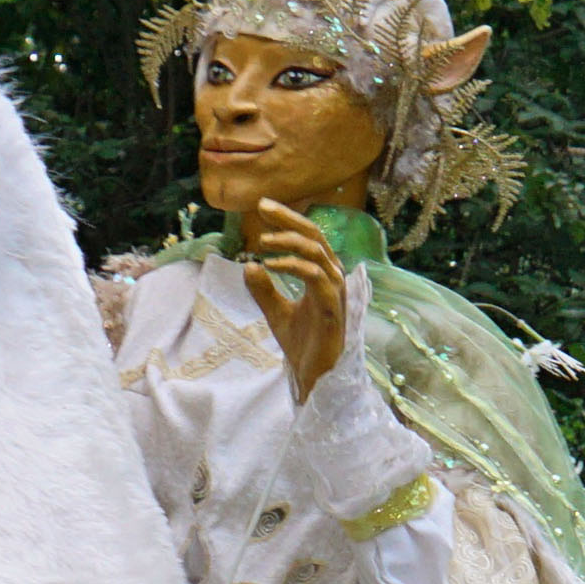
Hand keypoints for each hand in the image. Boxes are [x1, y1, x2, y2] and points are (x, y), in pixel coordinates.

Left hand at [241, 198, 347, 392]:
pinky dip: (293, 266)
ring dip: (289, 241)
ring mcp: (335, 292)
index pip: (309, 237)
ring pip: (317, 252)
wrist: (313, 376)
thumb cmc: (302, 344)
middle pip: (315, 236)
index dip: (288, 220)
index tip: (262, 207)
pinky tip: (271, 265)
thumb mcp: (275, 312)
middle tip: (263, 207)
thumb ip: (264, 290)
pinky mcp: (332, 308)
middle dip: (289, 219)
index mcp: (322, 275)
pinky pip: (315, 277)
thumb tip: (250, 265)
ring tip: (262, 241)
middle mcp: (332, 279)